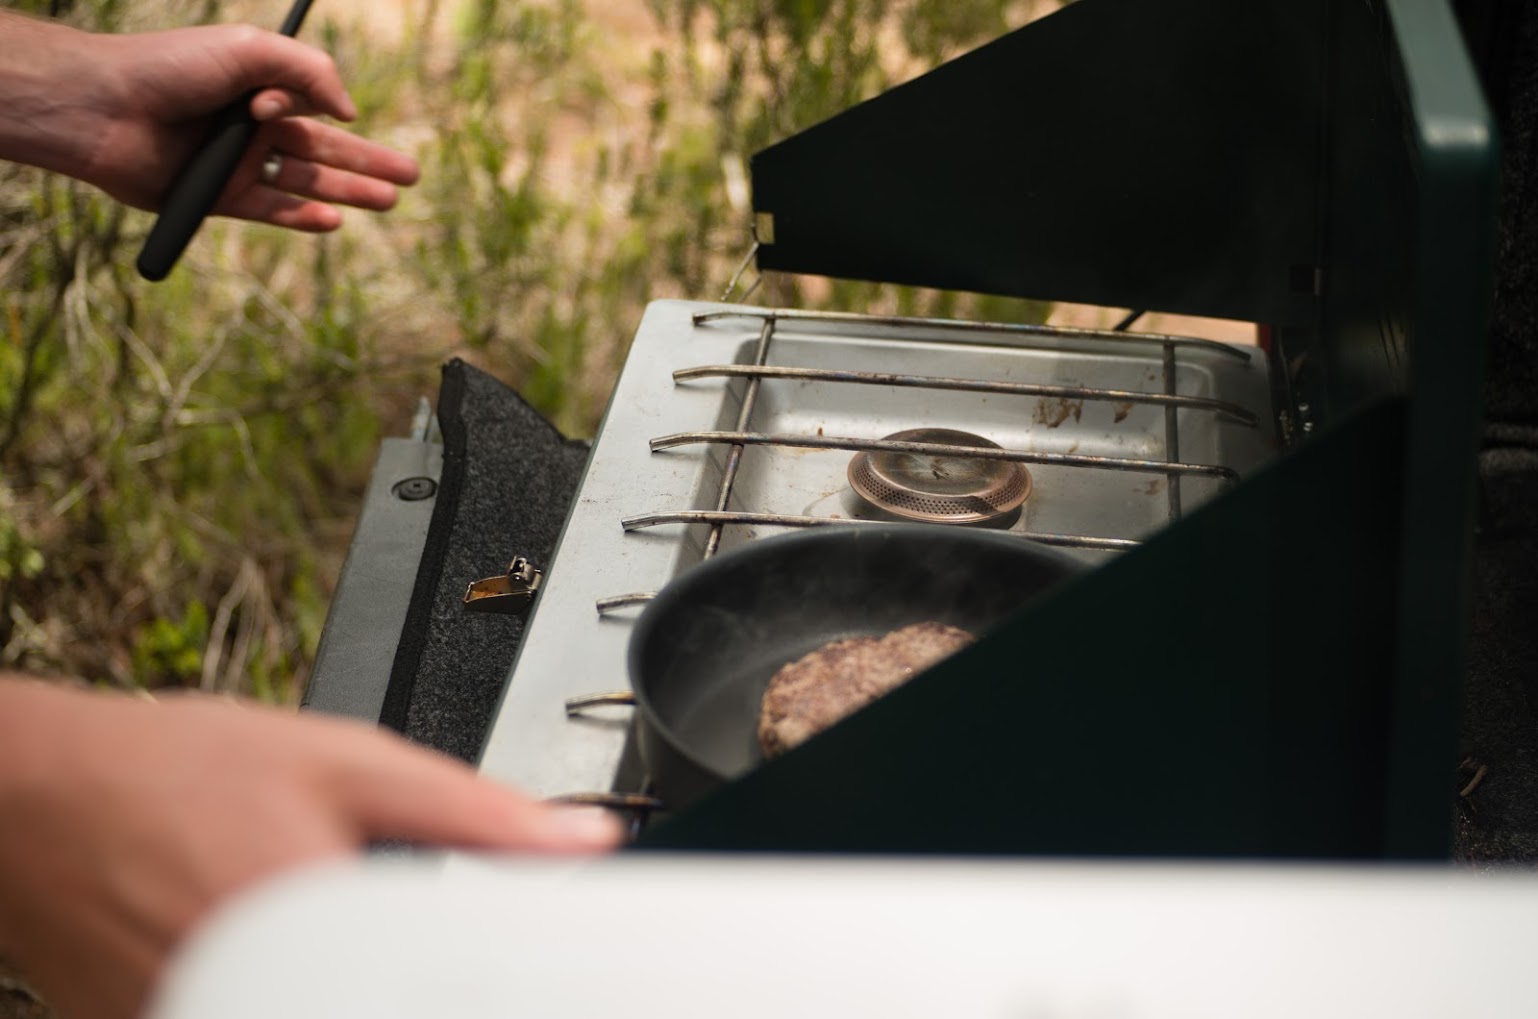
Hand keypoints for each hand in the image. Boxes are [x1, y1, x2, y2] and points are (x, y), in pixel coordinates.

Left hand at [0, 15, 418, 230]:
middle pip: (323, 150)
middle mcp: (250, 127)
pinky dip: (304, 217)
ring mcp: (237, 165)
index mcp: (257, 87)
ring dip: (350, 193)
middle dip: (369, 163)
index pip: (313, 105)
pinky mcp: (219, 199)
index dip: (320, 110)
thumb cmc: (169, 67)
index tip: (295, 110)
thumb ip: (310, 72)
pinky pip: (271, 210)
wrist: (105, 108)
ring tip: (390, 201)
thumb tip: (351, 112)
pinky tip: (335, 220)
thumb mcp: (249, 48)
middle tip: (411, 177)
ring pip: (305, 183)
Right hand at [0, 680, 620, 1018]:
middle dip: (389, 968)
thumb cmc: (177, 771)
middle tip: (331, 884)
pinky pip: (250, 1013)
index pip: (438, 986)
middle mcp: (252, 997)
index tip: (444, 931)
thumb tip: (585, 842)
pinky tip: (242, 926)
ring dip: (332, 975)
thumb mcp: (351, 764)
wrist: (40, 795)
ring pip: (311, 1001)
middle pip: (377, 991)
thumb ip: (480, 814)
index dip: (472, 974)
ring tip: (272, 897)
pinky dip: (278, 986)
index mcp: (317, 931)